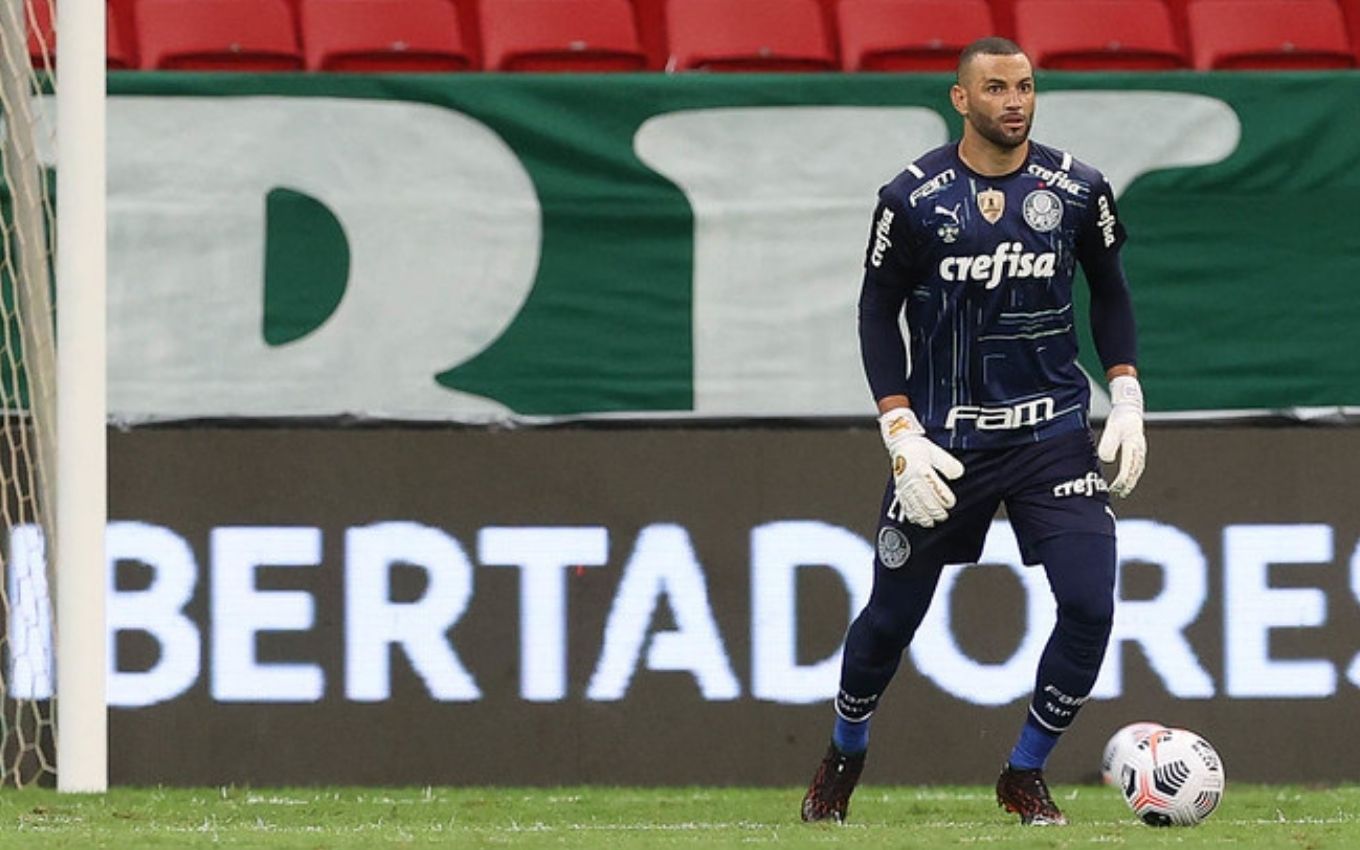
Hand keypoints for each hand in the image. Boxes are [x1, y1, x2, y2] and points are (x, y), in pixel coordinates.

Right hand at [879, 407, 964, 527]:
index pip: (935, 488)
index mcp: (922, 469)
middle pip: (925, 500)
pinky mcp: (900, 489)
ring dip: (923, 516)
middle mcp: (912, 479)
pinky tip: (918, 520)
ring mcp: (905, 486)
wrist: (902, 444)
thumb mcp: (937, 452)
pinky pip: (905, 505)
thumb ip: (949, 464)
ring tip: (932, 522)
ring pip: (914, 505)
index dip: (944, 498)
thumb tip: (959, 474)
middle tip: (943, 516)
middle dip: (935, 511)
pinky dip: (912, 515)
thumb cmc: (919, 448)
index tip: (951, 503)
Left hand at [1098, 375, 1146, 497]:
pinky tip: (1128, 478)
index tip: (1115, 488)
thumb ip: (1109, 443)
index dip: (1122, 480)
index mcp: (1133, 446)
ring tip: (1123, 490)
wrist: (1130, 409)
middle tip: (1118, 493)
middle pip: (1134, 471)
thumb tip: (1106, 459)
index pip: (1128, 468)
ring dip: (1131, 480)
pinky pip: (1137, 465)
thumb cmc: (1120, 418)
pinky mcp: (1139, 449)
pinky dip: (1133, 474)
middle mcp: (1139, 450)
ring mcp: (1141, 450)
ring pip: (1137, 469)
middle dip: (1127, 484)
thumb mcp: (1112, 429)